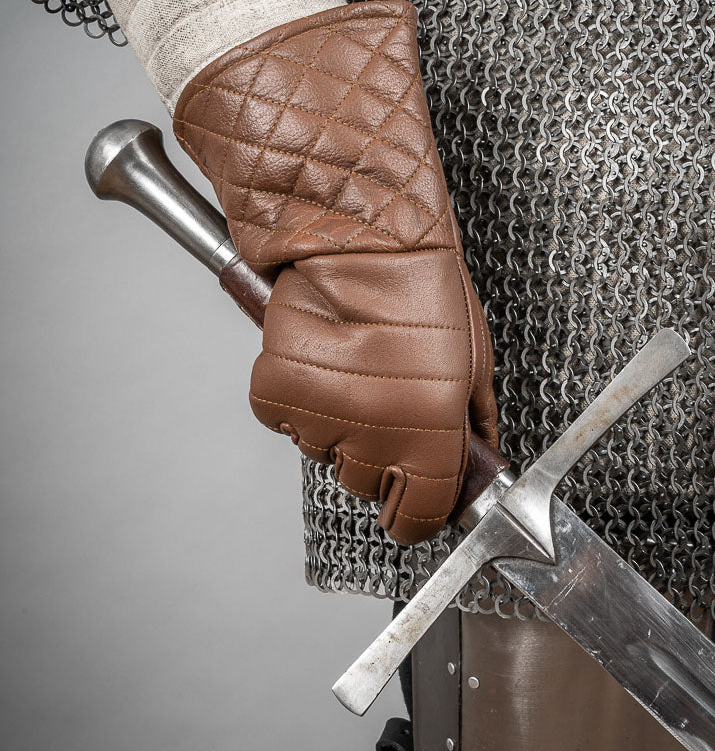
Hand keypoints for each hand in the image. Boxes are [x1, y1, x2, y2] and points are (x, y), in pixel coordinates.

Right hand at [174, 0, 497, 543]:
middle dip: (375, 448)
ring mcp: (319, 416)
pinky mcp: (276, 393)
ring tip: (351, 363)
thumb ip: (472, 423)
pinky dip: (297, 394)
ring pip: (322, 448)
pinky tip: (320, 356)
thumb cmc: (422, 283)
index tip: (410, 499)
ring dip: (335, 417)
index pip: (416, 517)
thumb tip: (474, 463)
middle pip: (364, 481)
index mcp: (430, 431)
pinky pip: (285, 416)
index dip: (413, 510)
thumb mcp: (475, 357)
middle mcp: (373, 433)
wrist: (357, 233)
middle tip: (382, 394)